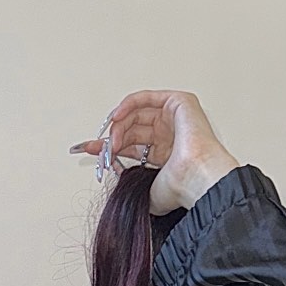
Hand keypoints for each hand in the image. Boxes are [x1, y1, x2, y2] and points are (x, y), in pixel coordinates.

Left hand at [69, 89, 239, 215]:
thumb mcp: (145, 186)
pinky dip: (127, 104)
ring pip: (137, 113)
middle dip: (112, 137)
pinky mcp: (180, 102)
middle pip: (132, 128)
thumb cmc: (179, 187)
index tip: (91, 149)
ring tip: (113, 141)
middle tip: (100, 149)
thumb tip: (114, 176)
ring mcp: (175, 117)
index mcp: (166, 154)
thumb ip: (129, 179)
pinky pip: (146, 98)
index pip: (132, 144)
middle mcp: (171, 135)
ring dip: (119, 125)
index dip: (110, 145)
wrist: (194, 179)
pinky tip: (116, 117)